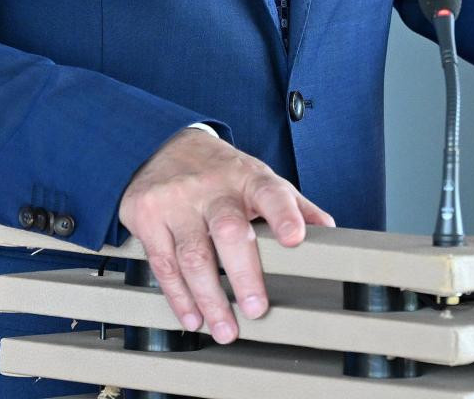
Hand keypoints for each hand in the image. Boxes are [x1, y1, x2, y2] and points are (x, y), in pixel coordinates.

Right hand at [116, 128, 334, 343]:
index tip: (294, 238)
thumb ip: (291, 204)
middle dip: (243, 274)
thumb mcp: (258, 177)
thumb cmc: (221, 171)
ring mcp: (176, 201)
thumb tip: (327, 229)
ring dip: (210, 299)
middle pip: (229, 230)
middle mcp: (211, 188)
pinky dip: (179, 296)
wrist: (163, 144)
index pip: (270, 193)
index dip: (284, 215)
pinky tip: (192, 316)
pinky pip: (163, 264)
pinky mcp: (147, 216)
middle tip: (256, 309)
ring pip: (193, 255)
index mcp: (247, 178)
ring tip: (225, 328)